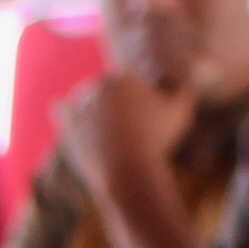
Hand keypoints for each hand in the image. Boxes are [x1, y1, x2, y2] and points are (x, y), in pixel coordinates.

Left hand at [57, 62, 201, 210]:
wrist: (127, 173)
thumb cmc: (157, 142)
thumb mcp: (181, 114)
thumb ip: (186, 91)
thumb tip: (186, 81)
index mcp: (123, 74)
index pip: (130, 81)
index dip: (139, 97)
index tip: (144, 117)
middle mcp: (98, 84)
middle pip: (107, 90)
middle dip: (115, 103)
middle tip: (128, 127)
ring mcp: (79, 104)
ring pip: (87, 101)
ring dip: (93, 109)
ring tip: (108, 131)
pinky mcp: (66, 124)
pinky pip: (62, 110)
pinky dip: (65, 112)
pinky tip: (73, 116)